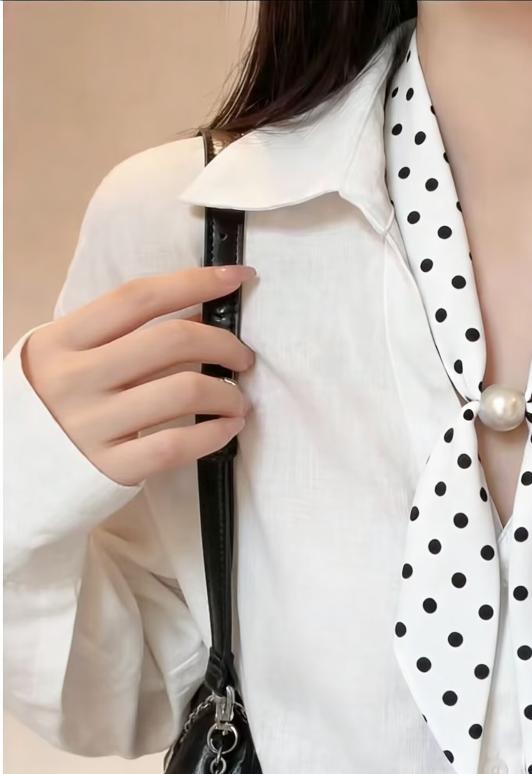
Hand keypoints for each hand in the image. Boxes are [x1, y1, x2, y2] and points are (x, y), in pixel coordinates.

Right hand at [21, 265, 257, 486]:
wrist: (11, 474)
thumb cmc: (50, 406)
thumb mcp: (68, 358)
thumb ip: (120, 337)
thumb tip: (201, 317)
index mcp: (63, 340)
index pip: (138, 298)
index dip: (195, 281)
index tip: (237, 277)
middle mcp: (75, 378)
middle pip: (172, 341)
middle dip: (224, 343)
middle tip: (244, 357)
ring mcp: (91, 425)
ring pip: (184, 391)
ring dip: (228, 392)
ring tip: (239, 400)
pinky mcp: (110, 468)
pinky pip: (176, 445)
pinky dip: (215, 433)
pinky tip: (230, 428)